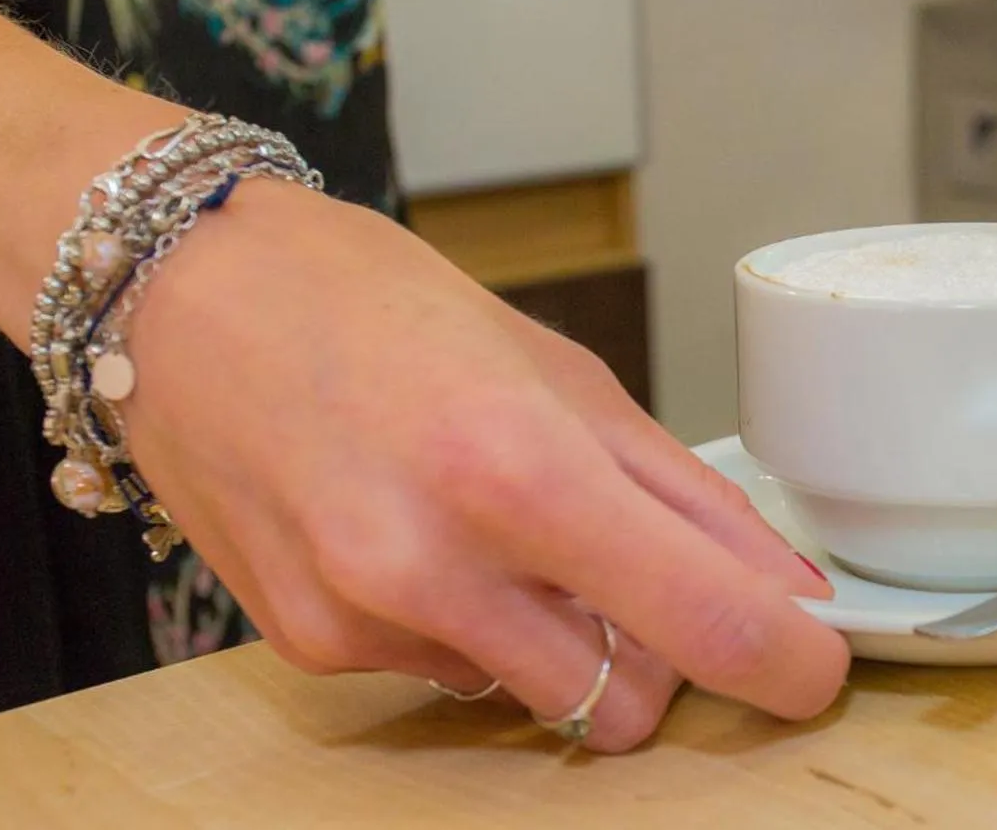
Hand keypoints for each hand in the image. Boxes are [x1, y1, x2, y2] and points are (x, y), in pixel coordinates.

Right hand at [116, 179, 849, 751]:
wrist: (184, 294)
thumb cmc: (373, 304)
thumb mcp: (562, 373)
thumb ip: (686, 496)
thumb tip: (789, 588)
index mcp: (519, 469)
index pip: (703, 625)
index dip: (787, 665)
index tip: (813, 667)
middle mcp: (434, 565)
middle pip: (627, 702)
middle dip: (658, 653)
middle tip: (635, 569)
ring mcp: (366, 619)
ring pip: (538, 697)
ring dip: (559, 640)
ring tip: (501, 526)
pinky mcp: (313, 647)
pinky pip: (449, 676)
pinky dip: (468, 626)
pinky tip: (422, 534)